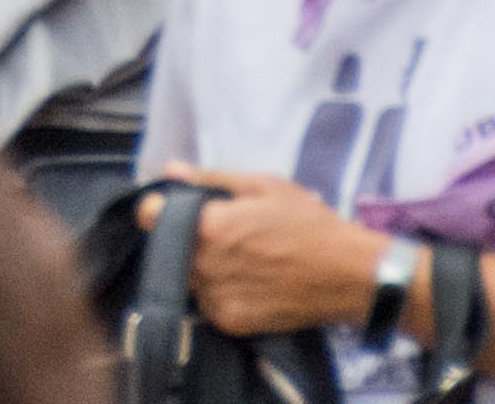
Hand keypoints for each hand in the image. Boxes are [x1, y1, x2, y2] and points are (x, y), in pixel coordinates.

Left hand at [164, 171, 391, 340]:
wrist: (345, 275)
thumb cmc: (307, 223)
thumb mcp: (263, 186)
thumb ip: (212, 178)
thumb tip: (171, 171)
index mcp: (208, 227)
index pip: (149, 215)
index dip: (159, 207)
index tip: (175, 207)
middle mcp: (203, 266)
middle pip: (169, 247)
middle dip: (186, 237)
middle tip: (222, 232)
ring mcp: (214, 299)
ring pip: (188, 277)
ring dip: (201, 266)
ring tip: (240, 257)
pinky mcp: (228, 323)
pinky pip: (208, 302)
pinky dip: (219, 291)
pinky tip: (248, 280)